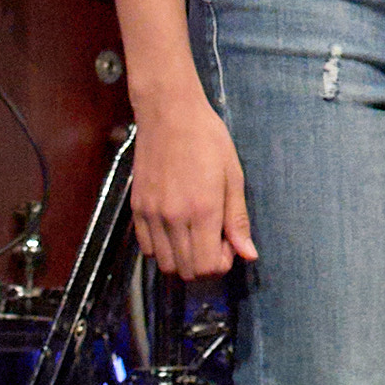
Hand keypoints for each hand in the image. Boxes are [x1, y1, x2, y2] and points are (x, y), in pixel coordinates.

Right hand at [129, 94, 253, 280]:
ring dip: (183, 258)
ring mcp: (151, 214)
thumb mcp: (233, 176)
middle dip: (205, 264)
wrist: (169, 113)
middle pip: (187, 271)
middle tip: (213, 239)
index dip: (222, 263)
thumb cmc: (207, 139)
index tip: (227, 243)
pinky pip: (147, 247)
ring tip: (194, 234)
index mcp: (203, 210)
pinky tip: (175, 228)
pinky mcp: (137, 208)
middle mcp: (174, 217)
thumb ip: (238, 219)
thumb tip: (248, 254)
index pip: (207, 266)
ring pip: (165, 263)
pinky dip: (162, 247)